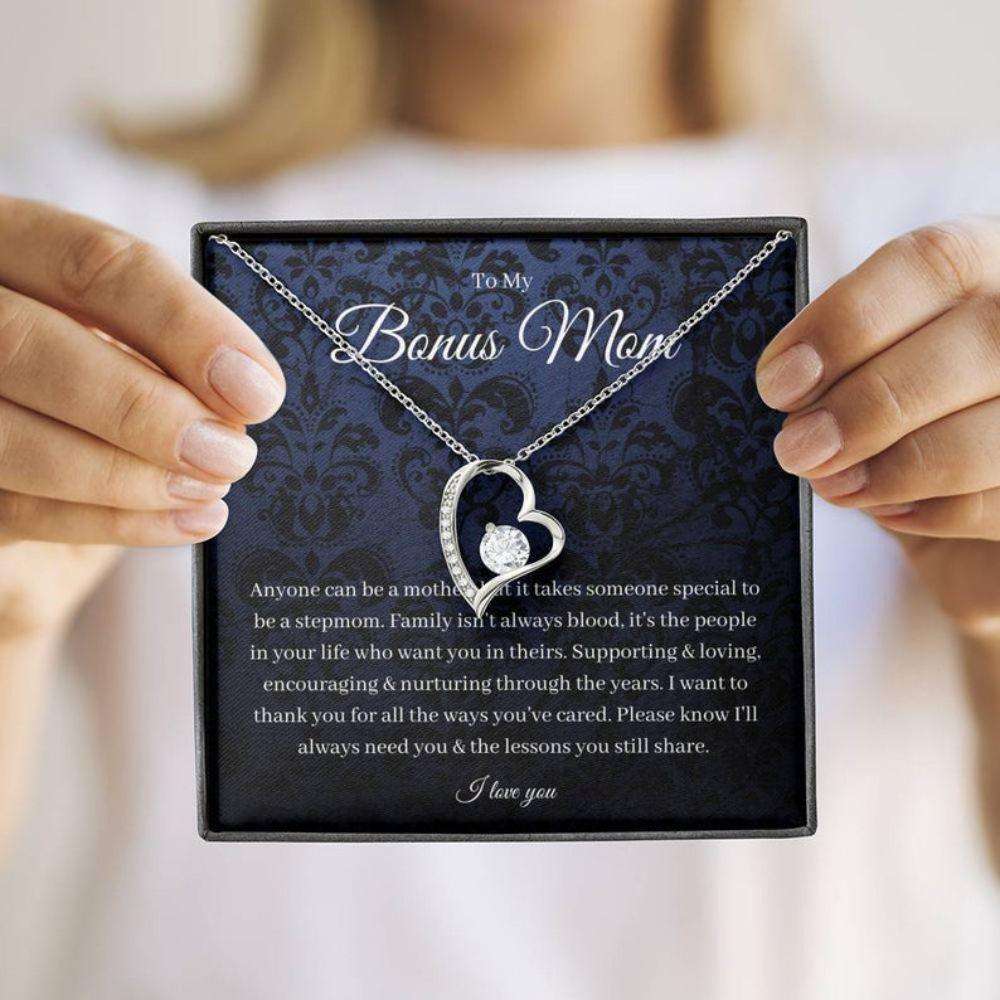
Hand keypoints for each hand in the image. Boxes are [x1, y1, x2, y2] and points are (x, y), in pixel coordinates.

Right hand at [0, 196, 284, 641]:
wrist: (37, 472)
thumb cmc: (99, 388)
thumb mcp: (134, 346)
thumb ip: (170, 354)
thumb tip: (244, 395)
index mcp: (14, 248)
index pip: (93, 264)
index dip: (185, 326)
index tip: (258, 390)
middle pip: (26, 344)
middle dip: (142, 409)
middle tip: (231, 455)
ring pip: (8, 436)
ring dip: (125, 475)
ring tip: (206, 490)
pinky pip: (14, 509)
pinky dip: (109, 522)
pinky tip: (181, 522)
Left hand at [757, 218, 999, 638]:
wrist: (960, 464)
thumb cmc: (903, 393)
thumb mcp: (875, 350)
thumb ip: (845, 354)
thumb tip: (794, 386)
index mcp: (984, 263)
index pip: (931, 264)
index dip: (845, 324)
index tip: (778, 383)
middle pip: (980, 342)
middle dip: (870, 406)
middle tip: (797, 449)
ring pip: (994, 433)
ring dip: (898, 467)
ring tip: (833, 484)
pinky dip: (935, 510)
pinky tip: (890, 509)